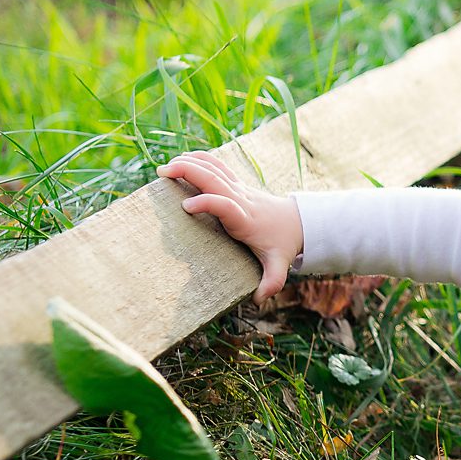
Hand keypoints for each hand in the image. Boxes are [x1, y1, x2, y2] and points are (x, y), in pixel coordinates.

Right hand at [156, 151, 303, 300]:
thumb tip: (259, 301)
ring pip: (214, 168)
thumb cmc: (281, 244)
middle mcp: (242, 200)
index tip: (186, 207)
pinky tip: (181, 160)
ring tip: (166, 167)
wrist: (297, 222)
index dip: (207, 203)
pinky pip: (217, 166)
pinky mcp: (236, 184)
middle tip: (163, 173)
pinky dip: (199, 159)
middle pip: (215, 179)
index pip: (227, 205)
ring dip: (190, 163)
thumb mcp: (278, 265)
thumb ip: (271, 282)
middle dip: (189, 172)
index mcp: (246, 220)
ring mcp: (239, 189)